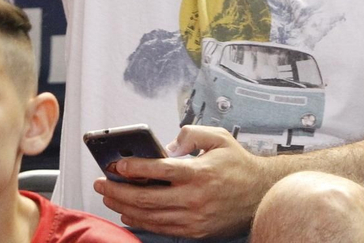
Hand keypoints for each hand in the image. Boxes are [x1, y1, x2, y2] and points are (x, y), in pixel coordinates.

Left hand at [93, 126, 276, 238]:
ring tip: (109, 197)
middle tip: (102, 183)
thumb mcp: (218, 137)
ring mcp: (194, 218)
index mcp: (199, 172)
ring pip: (150, 216)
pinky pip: (162, 227)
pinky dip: (141, 221)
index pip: (158, 170)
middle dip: (118, 190)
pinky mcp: (195, 231)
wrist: (261, 193)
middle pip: (146, 197)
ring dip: (124, 207)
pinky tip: (128, 213)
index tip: (116, 164)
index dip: (133, 167)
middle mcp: (195, 197)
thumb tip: (166, 146)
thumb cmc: (239, 165)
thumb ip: (190, 134)